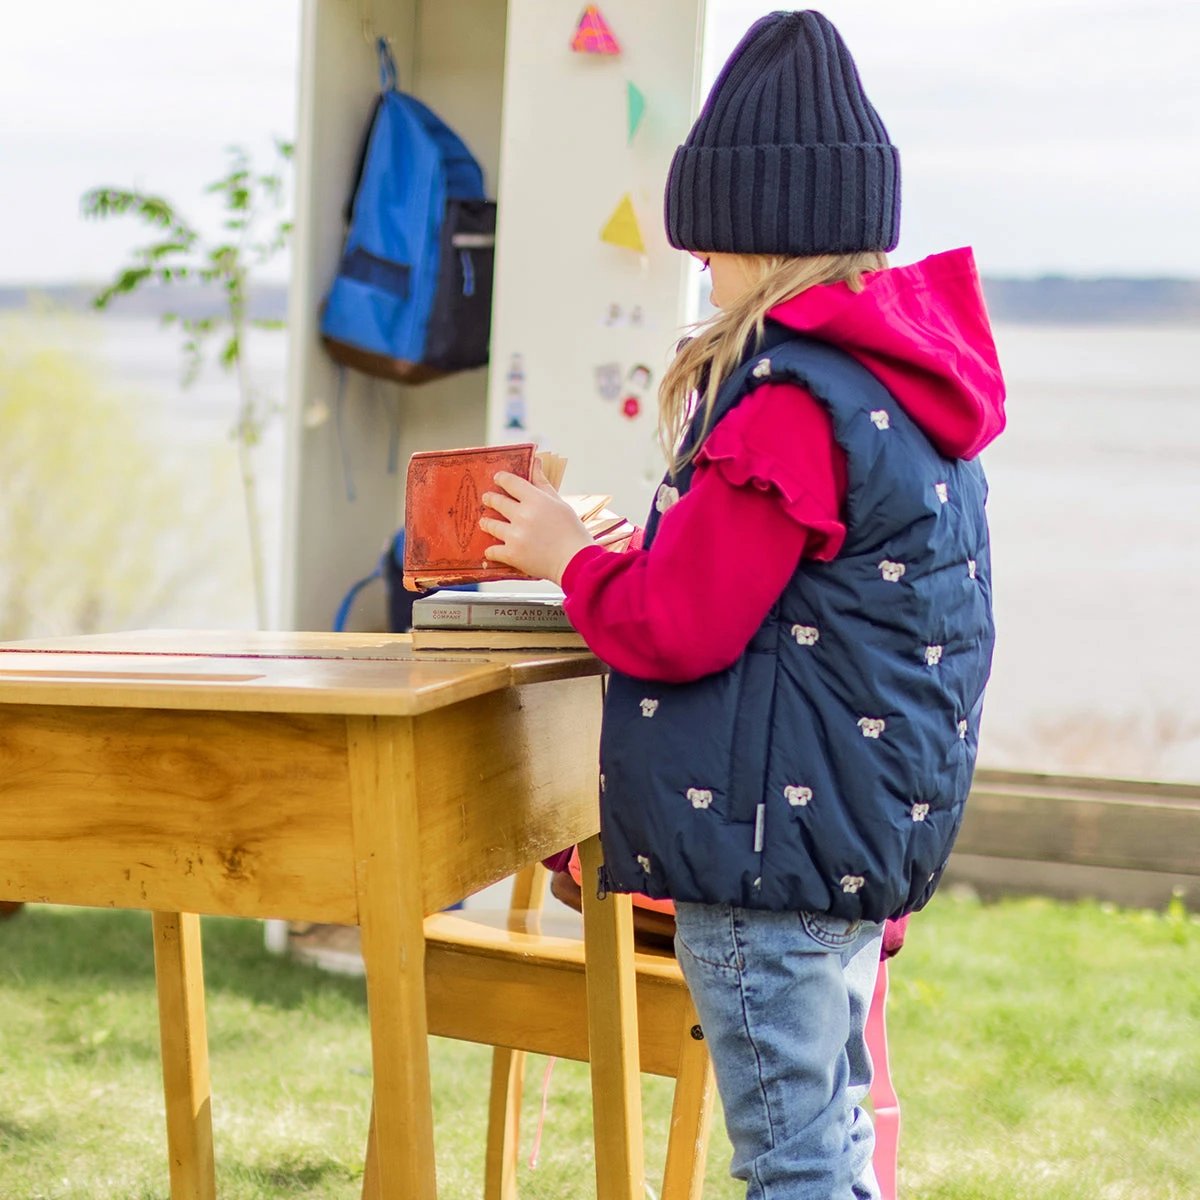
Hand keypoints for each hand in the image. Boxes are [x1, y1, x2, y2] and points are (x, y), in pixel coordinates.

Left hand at [481, 462, 593, 585]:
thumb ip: (543, 483)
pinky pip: (492, 550)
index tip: (497, 478)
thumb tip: (536, 461)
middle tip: (487, 499)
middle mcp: (522, 515)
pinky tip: (490, 550)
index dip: (502, 478)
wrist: (576, 562)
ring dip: (487, 523)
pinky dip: (491, 550)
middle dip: (490, 499)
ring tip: (485, 522)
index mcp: (535, 500)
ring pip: (491, 525)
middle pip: (497, 502)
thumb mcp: (560, 503)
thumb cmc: (572, 532)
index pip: (511, 482)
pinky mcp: (512, 554)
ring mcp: (515, 535)